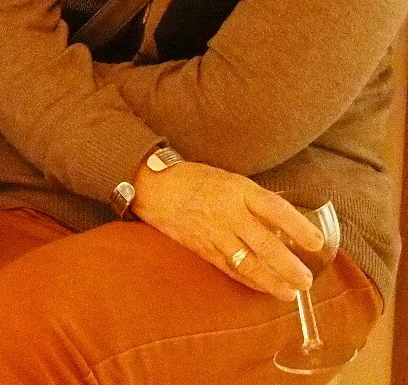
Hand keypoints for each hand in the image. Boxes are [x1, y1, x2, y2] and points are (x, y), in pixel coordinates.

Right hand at [131, 159, 323, 299]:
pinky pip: (230, 268)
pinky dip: (250, 281)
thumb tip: (283, 224)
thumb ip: (253, 200)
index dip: (298, 227)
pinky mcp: (202, 248)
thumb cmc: (195, 180)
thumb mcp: (229, 180)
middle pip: (265, 244)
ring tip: (291, 292)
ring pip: (248, 262)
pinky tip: (265, 288)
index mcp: (238, 190)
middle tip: (306, 280)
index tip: (317, 242)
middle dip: (288, 265)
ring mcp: (214, 232)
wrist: (154, 186)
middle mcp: (228, 212)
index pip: (275, 209)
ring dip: (272, 280)